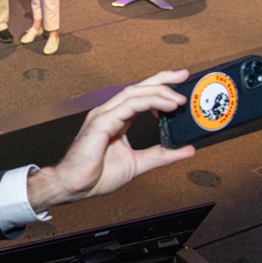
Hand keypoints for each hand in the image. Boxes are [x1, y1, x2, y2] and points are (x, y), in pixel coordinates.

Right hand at [28, 70, 195, 212]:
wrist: (74, 186)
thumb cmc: (96, 175)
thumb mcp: (137, 163)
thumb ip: (161, 155)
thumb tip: (186, 149)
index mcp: (116, 120)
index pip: (140, 96)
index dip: (159, 87)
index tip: (180, 85)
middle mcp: (108, 113)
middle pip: (138, 88)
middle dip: (162, 80)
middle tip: (183, 76)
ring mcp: (103, 116)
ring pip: (133, 94)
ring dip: (159, 92)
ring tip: (178, 99)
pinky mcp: (100, 123)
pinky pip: (128, 106)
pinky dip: (149, 103)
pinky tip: (164, 106)